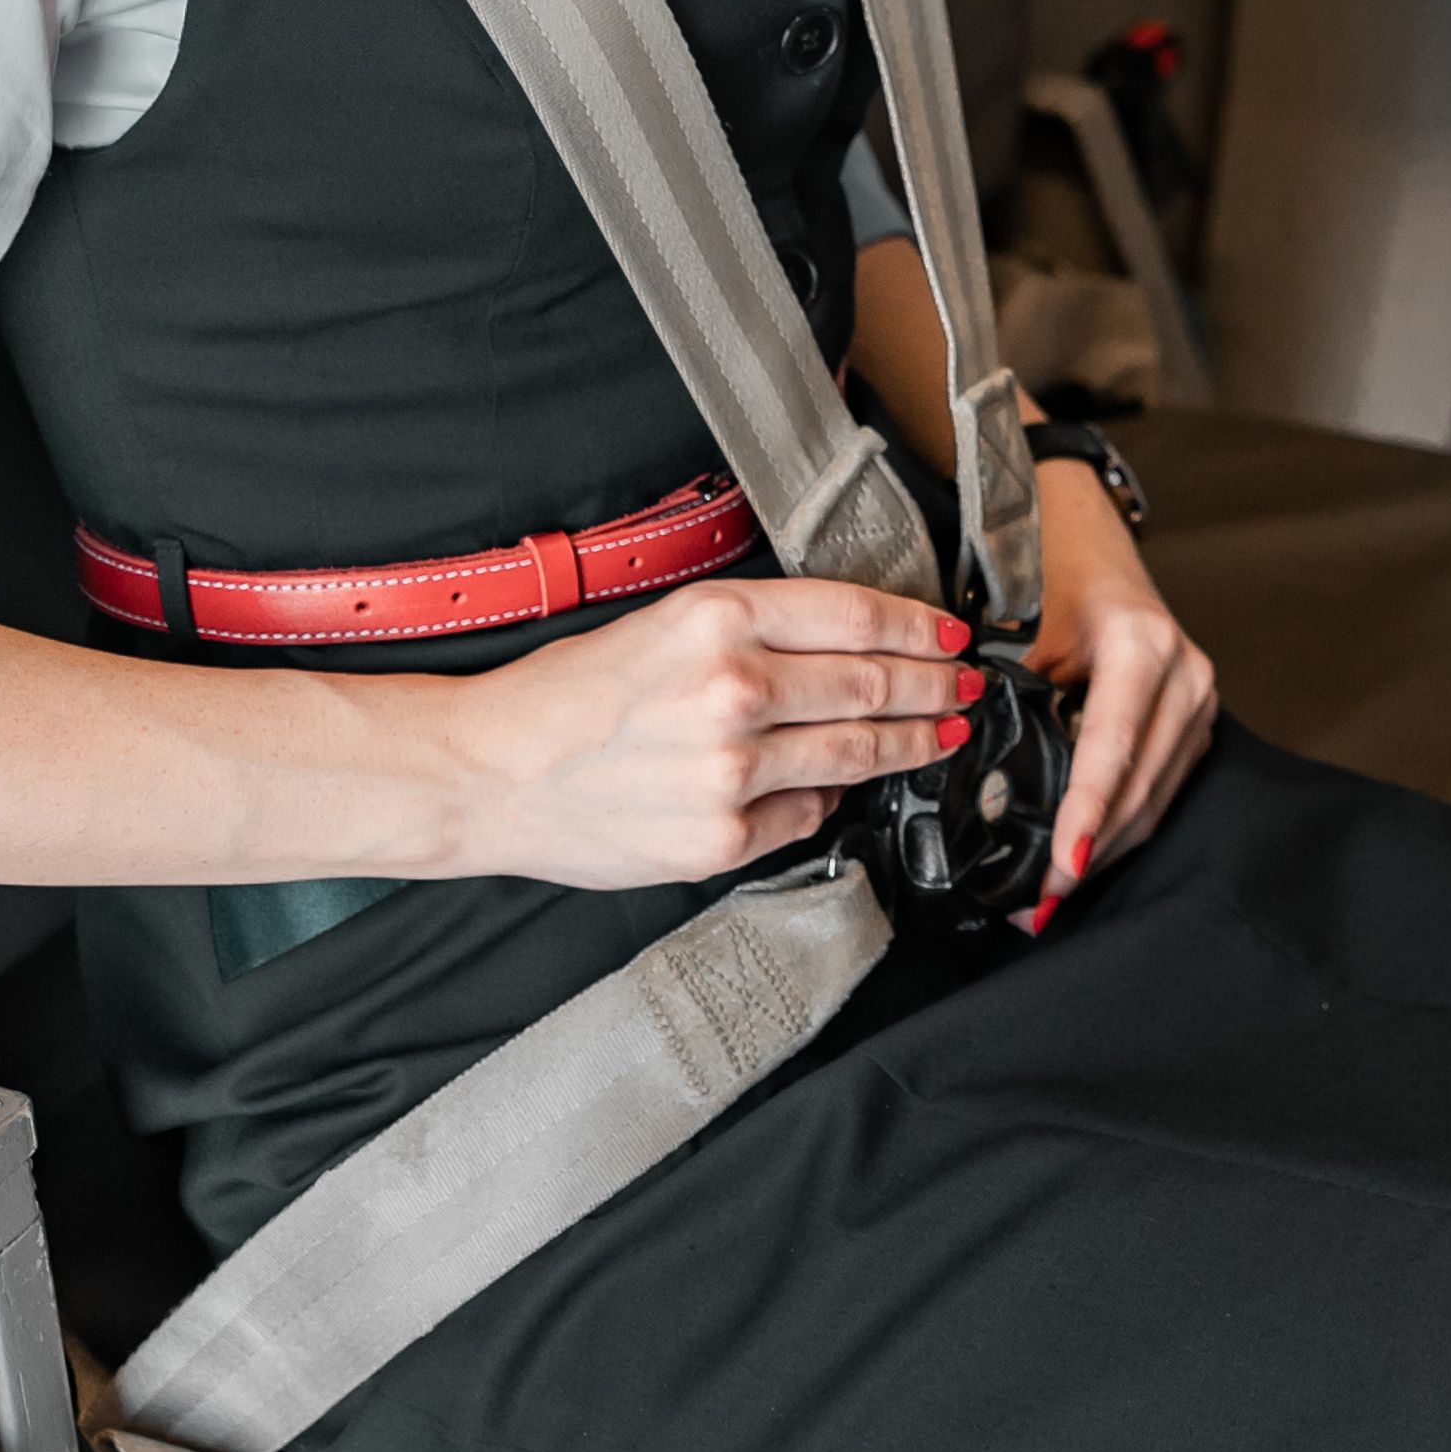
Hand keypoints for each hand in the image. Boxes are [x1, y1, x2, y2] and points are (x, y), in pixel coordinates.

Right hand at [429, 575, 986, 892]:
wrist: (487, 773)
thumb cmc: (563, 699)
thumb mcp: (660, 626)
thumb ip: (754, 634)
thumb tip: (845, 651)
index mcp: (717, 619)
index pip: (857, 614)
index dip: (920, 627)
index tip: (950, 635)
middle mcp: (733, 689)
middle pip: (873, 684)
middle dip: (933, 686)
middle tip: (963, 686)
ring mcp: (731, 770)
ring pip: (856, 751)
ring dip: (910, 743)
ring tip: (937, 734)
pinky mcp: (721, 837)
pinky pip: (807, 812)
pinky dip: (829, 796)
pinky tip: (838, 783)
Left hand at [1023, 456, 1218, 922]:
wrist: (1090, 536)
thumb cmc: (1054, 572)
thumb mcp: (1028, 627)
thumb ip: (1016, 698)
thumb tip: (983, 777)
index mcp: (1144, 645)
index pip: (1114, 746)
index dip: (1088, 810)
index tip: (1064, 860)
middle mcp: (1185, 674)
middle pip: (1140, 786)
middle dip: (1089, 849)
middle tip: (1038, 900)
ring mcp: (1198, 699)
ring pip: (1155, 798)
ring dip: (1105, 849)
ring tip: (1050, 895)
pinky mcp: (1194, 719)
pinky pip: (1160, 787)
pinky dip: (1121, 826)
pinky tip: (1083, 855)